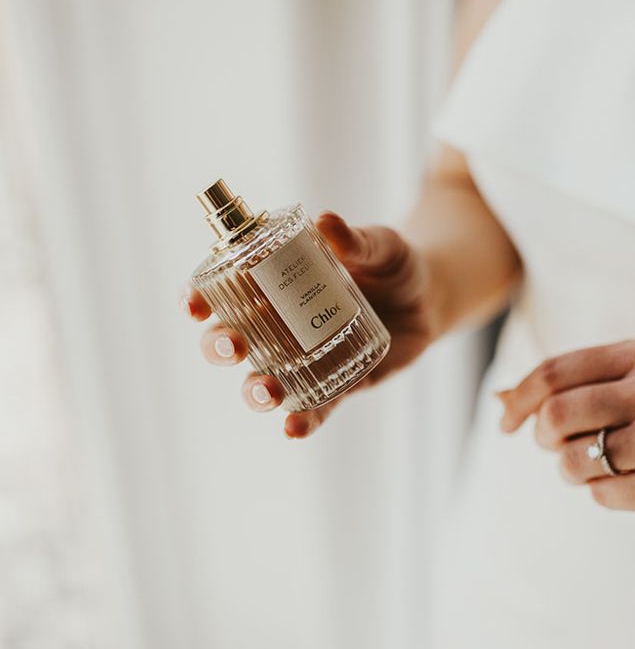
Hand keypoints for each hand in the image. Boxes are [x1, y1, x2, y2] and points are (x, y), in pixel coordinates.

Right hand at [181, 211, 437, 438]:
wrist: (429, 298)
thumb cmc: (392, 264)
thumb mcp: (380, 245)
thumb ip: (357, 239)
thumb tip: (326, 220)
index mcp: (274, 285)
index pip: (223, 291)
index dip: (199, 298)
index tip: (193, 303)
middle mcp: (278, 326)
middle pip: (231, 341)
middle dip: (220, 347)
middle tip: (232, 345)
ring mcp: (303, 359)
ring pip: (262, 380)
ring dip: (254, 390)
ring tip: (266, 391)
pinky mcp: (335, 385)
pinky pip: (312, 407)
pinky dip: (299, 420)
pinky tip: (293, 428)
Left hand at [496, 339, 634, 524]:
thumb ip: (574, 381)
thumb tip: (498, 398)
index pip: (553, 372)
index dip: (518, 398)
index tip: (507, 421)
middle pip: (554, 415)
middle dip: (541, 437)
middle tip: (553, 445)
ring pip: (571, 461)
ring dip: (572, 470)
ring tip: (601, 465)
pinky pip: (601, 496)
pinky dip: (603, 494)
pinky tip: (634, 484)